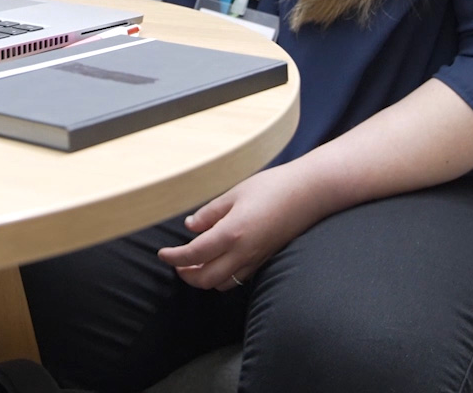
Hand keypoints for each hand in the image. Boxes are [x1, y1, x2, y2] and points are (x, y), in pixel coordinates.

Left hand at [156, 165, 329, 290]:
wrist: (309, 193)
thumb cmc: (272, 187)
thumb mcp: (235, 193)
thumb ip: (210, 213)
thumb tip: (191, 227)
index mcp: (231, 233)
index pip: (194, 255)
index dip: (174, 258)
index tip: (162, 254)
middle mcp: (243, 253)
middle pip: (206, 279)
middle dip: (187, 275)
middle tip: (177, 264)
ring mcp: (256, 260)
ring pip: (223, 284)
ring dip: (204, 279)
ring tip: (195, 265)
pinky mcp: (265, 260)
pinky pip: (239, 279)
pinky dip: (223, 277)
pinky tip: (219, 262)